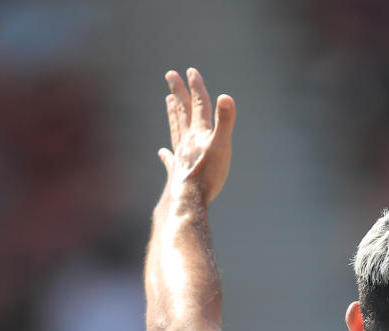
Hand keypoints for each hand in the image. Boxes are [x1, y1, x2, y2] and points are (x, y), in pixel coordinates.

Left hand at [159, 68, 235, 202]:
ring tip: (168, 101)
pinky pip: (170, 159)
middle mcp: (187, 141)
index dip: (196, 88)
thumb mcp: (222, 146)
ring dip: (173, 114)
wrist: (187, 201)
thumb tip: (226, 96)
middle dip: (179, 93)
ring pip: (176, 130)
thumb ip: (224, 121)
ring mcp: (180, 156)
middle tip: (170, 75)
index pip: (199, 106)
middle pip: (183, 112)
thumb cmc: (208, 176)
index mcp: (199, 134)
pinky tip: (162, 152)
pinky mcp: (177, 172)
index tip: (191, 71)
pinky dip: (166, 154)